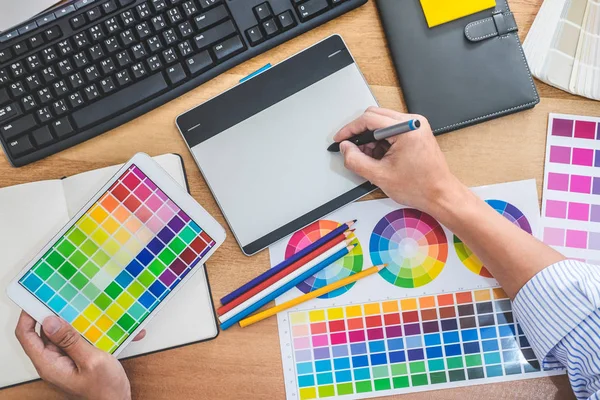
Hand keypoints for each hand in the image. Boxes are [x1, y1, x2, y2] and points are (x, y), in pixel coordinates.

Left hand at [15, 311, 145, 399]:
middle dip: (58, 313)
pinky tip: (112, 328)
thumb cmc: (105, 390)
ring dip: (81, 322)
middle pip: (46, 331)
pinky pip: (81, 340)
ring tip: (95, 310)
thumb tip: (50, 321)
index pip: (26, 335)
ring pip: (65, 334)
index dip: (28, 315)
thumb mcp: (91, 361)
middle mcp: (54, 361)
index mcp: (50, 364)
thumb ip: (70, 341)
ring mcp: (67, 360)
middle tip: (69, 298)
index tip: (39, 298)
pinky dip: (95, 332)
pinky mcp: (79, 359)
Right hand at [334, 107, 463, 214]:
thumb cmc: (419, 187)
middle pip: (375, 117)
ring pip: (382, 123)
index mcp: (406, 129)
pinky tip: (380, 158)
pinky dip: (381, 141)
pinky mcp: (416, 132)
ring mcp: (416, 126)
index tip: (340, 139)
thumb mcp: (379, 176)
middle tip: (352, 151)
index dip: (350, 129)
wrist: (440, 194)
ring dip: (371, 138)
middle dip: (360, 134)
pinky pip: (391, 129)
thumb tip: (345, 148)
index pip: (369, 119)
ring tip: (370, 159)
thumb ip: (356, 160)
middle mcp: (413, 122)